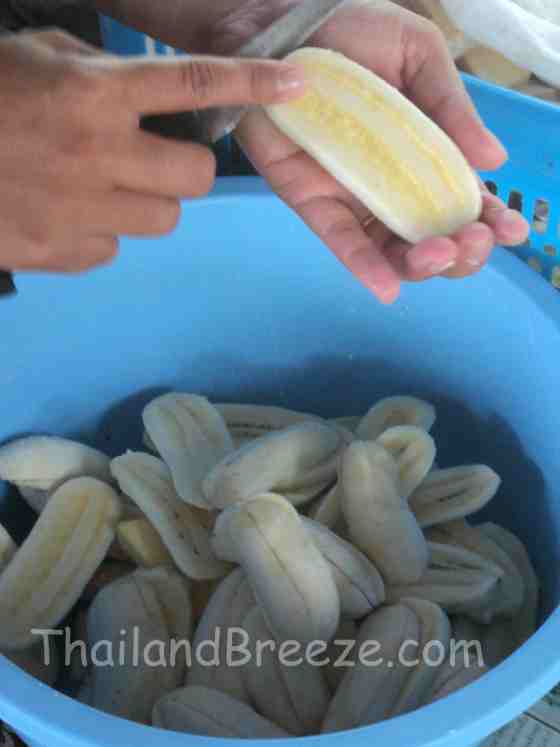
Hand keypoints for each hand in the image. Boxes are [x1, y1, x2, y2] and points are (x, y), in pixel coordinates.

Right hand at [0, 29, 305, 272]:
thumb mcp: (37, 56)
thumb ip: (100, 76)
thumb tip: (147, 99)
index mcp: (94, 93)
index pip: (192, 83)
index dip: (251, 82)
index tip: (294, 83)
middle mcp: (100, 155)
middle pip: (197, 176)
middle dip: (186, 166)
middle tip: (156, 155)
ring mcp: (83, 212)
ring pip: (164, 220)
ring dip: (147, 201)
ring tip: (103, 185)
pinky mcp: (63, 254)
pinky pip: (114, 247)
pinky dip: (102, 231)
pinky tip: (67, 213)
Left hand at [212, 1, 529, 302]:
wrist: (284, 28)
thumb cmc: (352, 34)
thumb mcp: (416, 55)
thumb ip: (451, 107)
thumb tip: (494, 160)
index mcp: (426, 157)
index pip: (464, 202)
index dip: (491, 221)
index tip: (511, 231)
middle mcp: (393, 187)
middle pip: (433, 239)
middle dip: (462, 252)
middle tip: (472, 242)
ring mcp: (354, 199)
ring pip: (393, 251)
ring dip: (422, 264)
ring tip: (440, 255)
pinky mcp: (313, 202)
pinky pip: (341, 242)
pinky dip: (365, 268)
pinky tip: (389, 290)